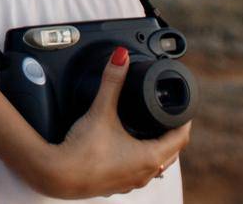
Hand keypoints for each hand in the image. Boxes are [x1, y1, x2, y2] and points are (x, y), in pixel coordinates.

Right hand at [26, 47, 192, 197]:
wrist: (58, 175)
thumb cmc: (82, 151)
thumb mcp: (101, 111)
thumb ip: (112, 81)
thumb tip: (120, 58)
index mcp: (149, 157)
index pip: (180, 139)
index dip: (184, 122)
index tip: (184, 110)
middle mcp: (145, 174)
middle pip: (171, 153)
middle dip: (172, 135)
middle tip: (169, 118)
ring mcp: (131, 183)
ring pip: (155, 166)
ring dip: (157, 150)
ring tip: (151, 132)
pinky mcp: (116, 186)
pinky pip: (138, 173)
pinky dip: (139, 160)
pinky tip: (127, 150)